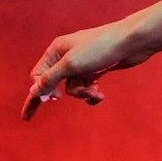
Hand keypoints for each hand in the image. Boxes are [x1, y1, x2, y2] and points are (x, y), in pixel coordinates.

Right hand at [22, 21, 147, 120]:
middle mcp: (67, 55)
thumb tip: (33, 91)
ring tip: (95, 93)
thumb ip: (50, 78)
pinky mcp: (96, 69)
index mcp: (57, 50)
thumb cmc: (102, 48)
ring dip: (82, 93)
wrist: (134, 42)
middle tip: (26, 118)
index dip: (41, 89)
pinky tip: (98, 96)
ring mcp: (83, 63)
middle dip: (53, 96)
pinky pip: (85, 86)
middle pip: (52, 82)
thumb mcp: (72, 64)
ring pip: (72, 87)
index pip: (38, 74)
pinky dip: (90, 93)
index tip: (52, 99)